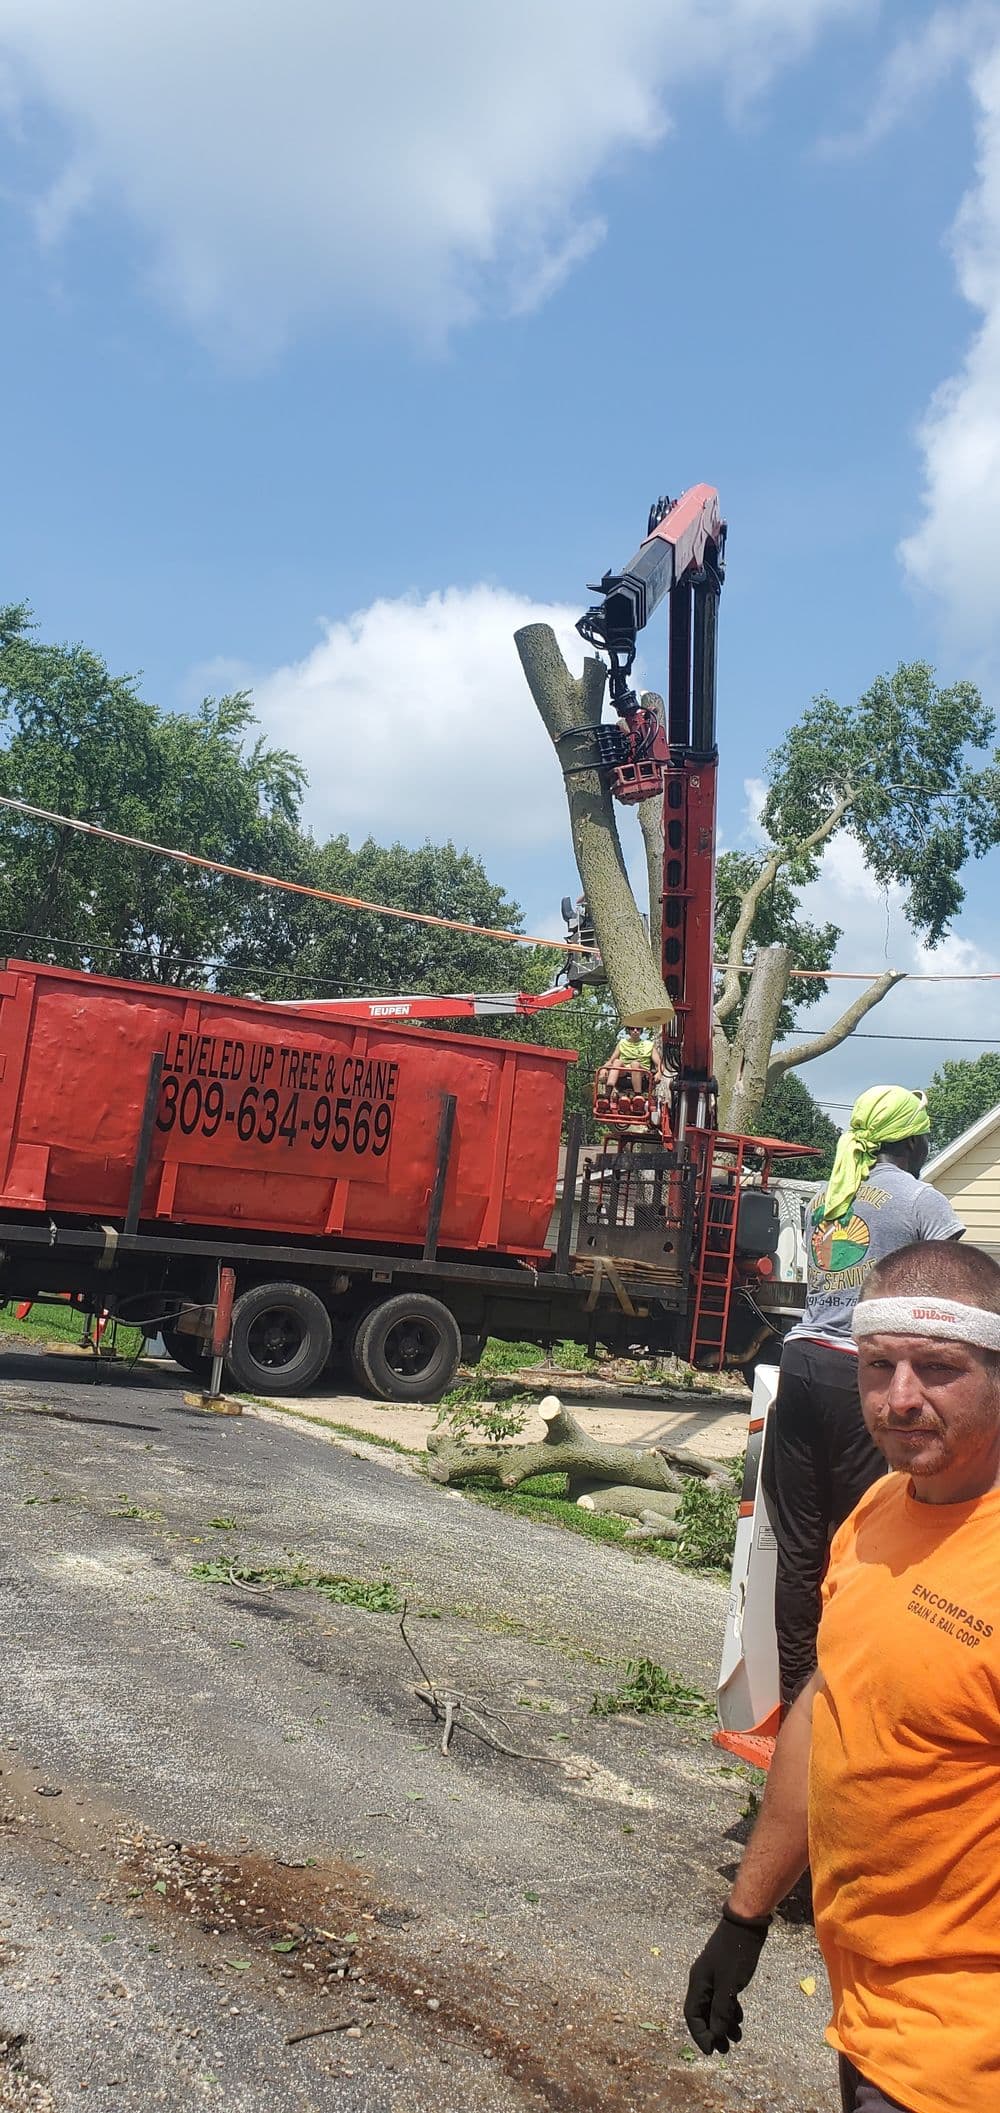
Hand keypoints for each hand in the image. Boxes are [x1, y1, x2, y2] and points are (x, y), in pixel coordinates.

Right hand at [683, 1906, 770, 2054]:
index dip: (701, 2035)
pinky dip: (730, 2010)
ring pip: (714, 2006)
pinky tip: (739, 2019)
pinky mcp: (724, 1973)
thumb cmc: (735, 1954)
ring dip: (724, 2023)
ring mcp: (713, 1976)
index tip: (711, 2051)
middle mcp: (702, 1981)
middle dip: (713, 2032)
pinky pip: (723, 1998)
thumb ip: (721, 2011)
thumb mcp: (729, 1986)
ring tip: (736, 2038)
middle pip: (703, 2013)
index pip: (692, 2015)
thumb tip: (716, 2034)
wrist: (745, 1925)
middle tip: (725, 2050)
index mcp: (698, 1983)